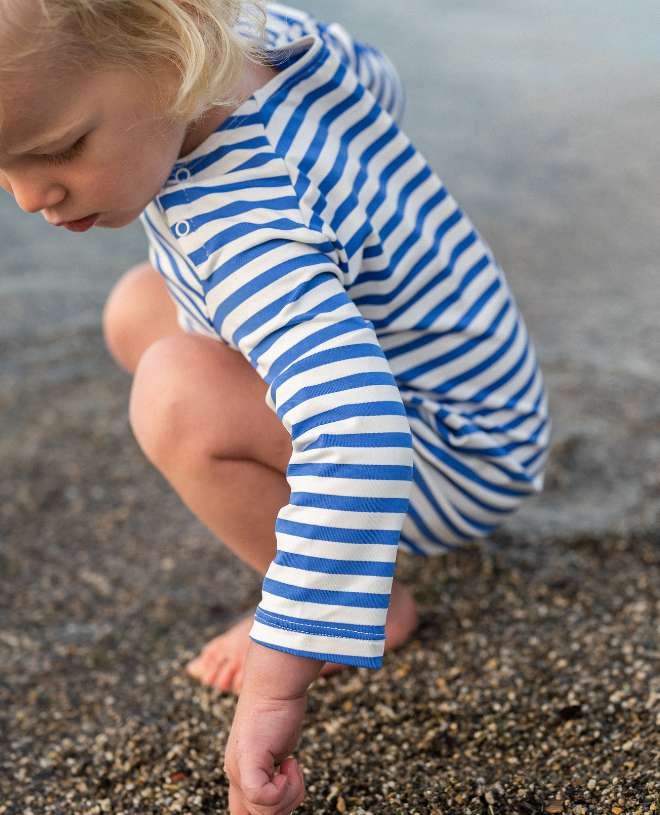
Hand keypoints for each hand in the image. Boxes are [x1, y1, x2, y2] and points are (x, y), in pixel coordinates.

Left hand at [224, 688, 306, 813]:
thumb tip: (279, 787)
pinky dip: (285, 787)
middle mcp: (234, 774)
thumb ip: (272, 771)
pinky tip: (290, 762)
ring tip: (291, 766)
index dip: (266, 812)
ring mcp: (238, 769)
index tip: (287, 790)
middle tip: (292, 778)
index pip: (241, 813)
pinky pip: (263, 797)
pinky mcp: (247, 761)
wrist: (274, 682)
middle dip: (283, 805)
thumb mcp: (276, 747)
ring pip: (264, 812)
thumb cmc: (278, 708)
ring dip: (290, 794)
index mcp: (238, 772)